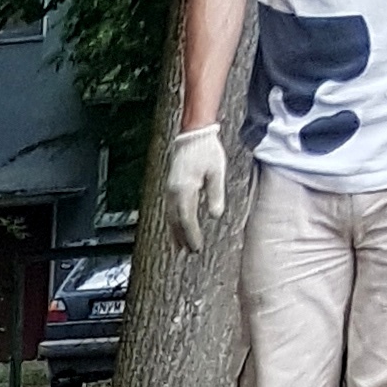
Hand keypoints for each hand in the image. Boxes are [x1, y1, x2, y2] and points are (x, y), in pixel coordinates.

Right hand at [165, 127, 227, 254]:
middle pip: (177, 222)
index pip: (187, 220)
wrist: (193, 134)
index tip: (197, 248)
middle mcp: (174, 193)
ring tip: (181, 246)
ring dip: (176, 233)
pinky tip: (176, 227)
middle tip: (190, 252)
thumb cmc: (207, 150)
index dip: (192, 236)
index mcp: (185, 190)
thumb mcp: (216, 171)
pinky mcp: (170, 187)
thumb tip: (215, 216)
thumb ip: (216, 194)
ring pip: (171, 218)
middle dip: (183, 238)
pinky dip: (173, 222)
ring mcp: (169, 190)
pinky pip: (170, 210)